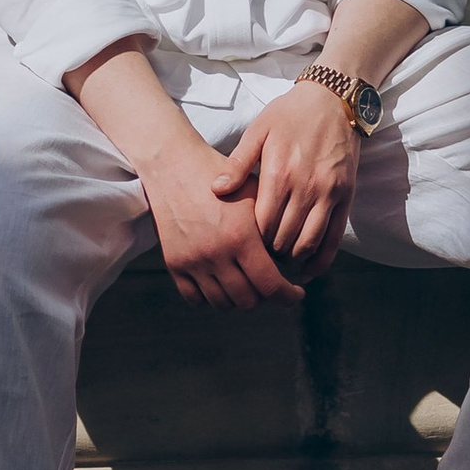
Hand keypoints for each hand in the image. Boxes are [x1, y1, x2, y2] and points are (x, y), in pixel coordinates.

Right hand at [140, 139, 303, 311]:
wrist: (173, 165)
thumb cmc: (219, 175)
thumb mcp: (253, 193)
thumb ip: (272, 228)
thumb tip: (289, 260)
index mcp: (241, 237)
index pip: (271, 285)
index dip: (288, 295)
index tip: (295, 293)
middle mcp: (216, 254)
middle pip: (248, 300)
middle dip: (264, 296)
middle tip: (269, 284)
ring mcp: (193, 261)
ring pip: (222, 303)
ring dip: (238, 299)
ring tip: (247, 284)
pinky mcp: (174, 264)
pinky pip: (195, 298)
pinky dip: (210, 298)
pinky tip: (221, 285)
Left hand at [221, 82, 359, 273]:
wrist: (334, 99)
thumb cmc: (290, 114)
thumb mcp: (259, 129)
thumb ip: (238, 162)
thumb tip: (216, 190)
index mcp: (279, 173)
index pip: (261, 225)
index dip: (251, 242)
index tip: (243, 244)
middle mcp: (305, 187)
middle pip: (282, 239)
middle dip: (268, 253)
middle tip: (258, 256)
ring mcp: (328, 194)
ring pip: (307, 243)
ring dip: (291, 258)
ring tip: (278, 259)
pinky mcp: (345, 196)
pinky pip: (334, 239)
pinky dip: (320, 260)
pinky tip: (308, 270)